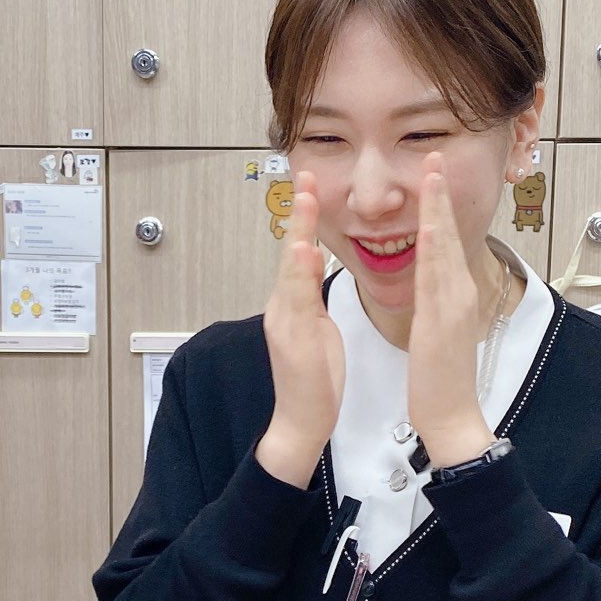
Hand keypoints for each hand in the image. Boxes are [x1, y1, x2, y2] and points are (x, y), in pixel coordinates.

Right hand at [256, 172, 342, 486]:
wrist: (301, 424)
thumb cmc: (315, 382)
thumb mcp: (317, 329)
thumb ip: (312, 295)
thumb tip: (313, 262)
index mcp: (293, 305)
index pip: (299, 253)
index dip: (304, 218)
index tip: (313, 185)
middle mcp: (283, 308)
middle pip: (289, 253)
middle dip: (297, 214)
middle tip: (306, 177)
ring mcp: (284, 322)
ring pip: (290, 271)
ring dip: (296, 234)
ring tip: (304, 201)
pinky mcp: (290, 339)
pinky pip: (295, 301)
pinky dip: (297, 275)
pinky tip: (302, 253)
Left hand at [408, 154, 494, 469]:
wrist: (452, 416)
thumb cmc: (440, 380)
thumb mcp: (438, 331)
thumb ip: (436, 303)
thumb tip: (431, 283)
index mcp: (454, 296)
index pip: (446, 243)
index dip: (440, 207)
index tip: (432, 175)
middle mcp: (459, 294)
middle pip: (450, 236)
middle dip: (442, 195)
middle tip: (436, 156)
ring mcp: (454, 305)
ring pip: (446, 248)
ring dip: (439, 208)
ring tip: (433, 173)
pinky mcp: (444, 320)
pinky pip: (438, 278)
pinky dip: (436, 249)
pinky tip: (430, 224)